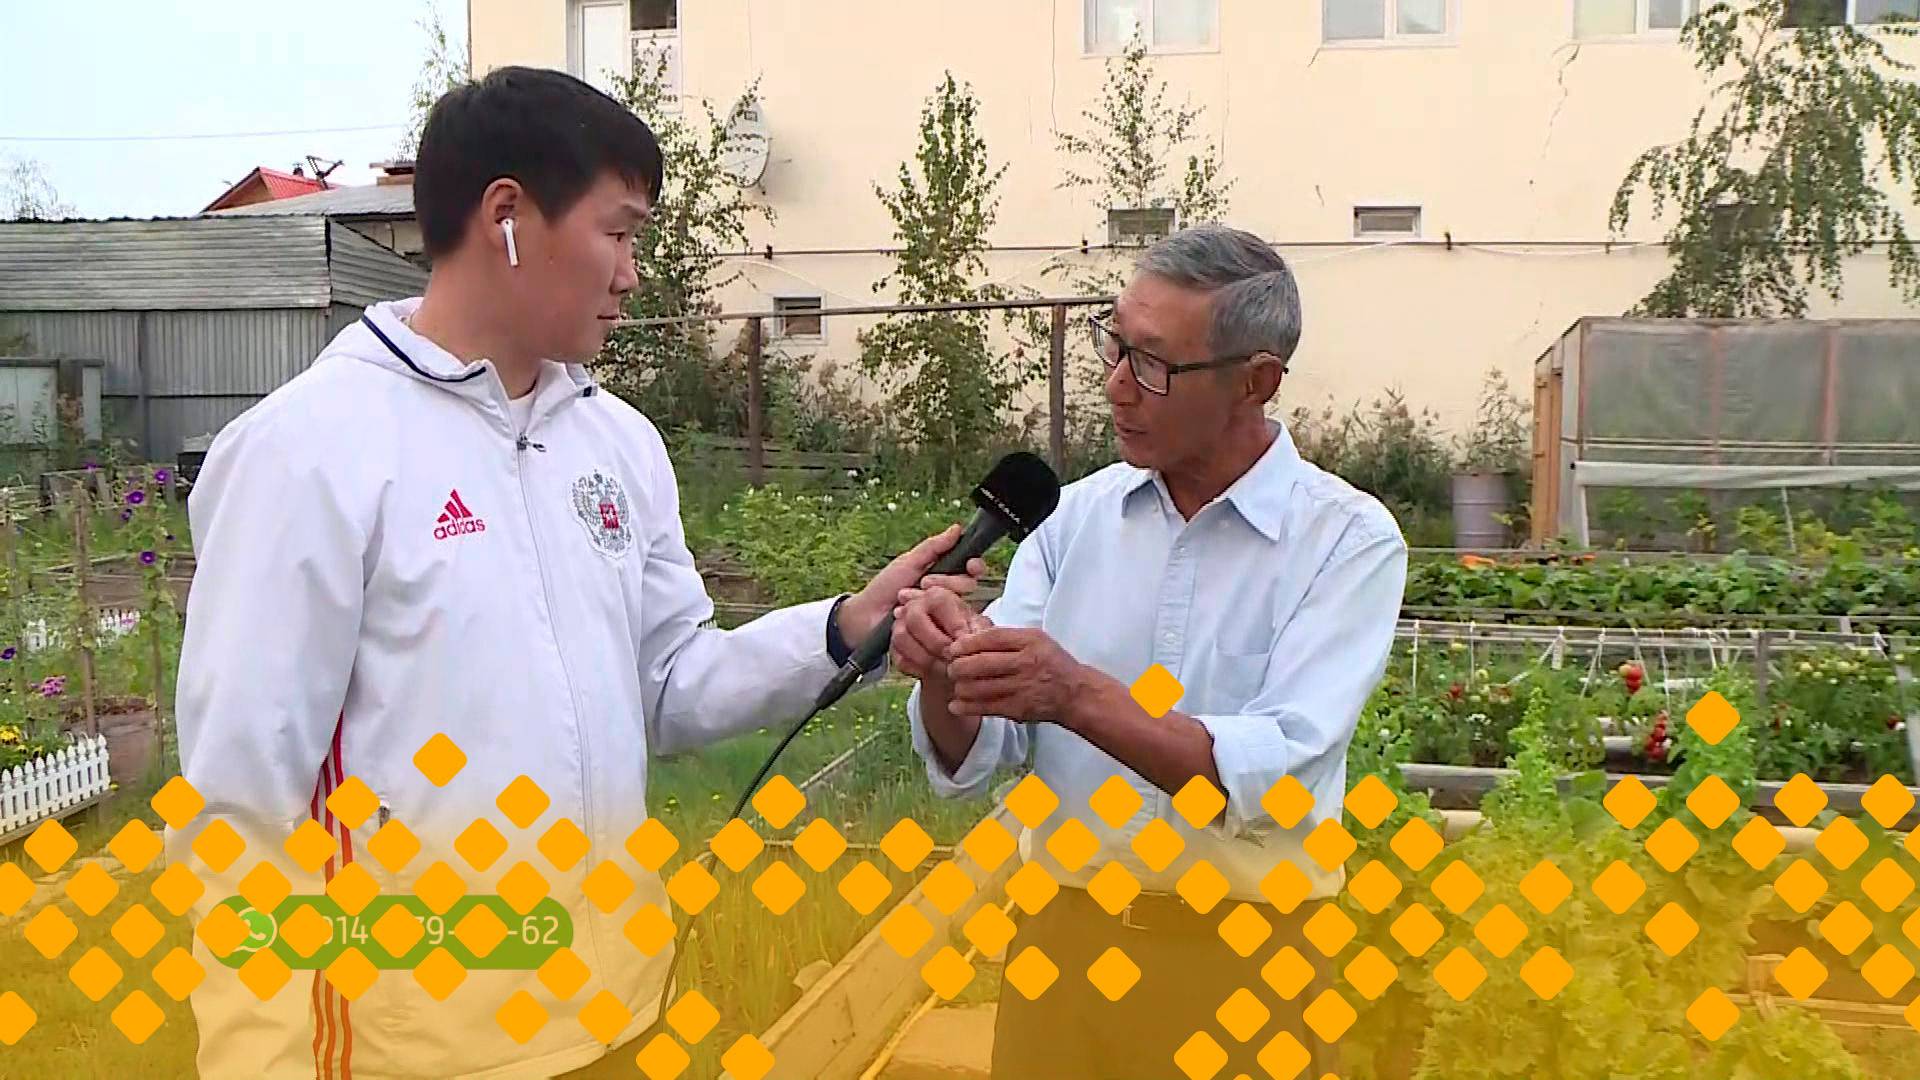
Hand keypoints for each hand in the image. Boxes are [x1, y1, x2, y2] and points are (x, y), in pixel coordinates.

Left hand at [837, 524, 987, 645]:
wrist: (867, 616)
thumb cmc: (885, 587)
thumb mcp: (908, 562)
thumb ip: (933, 547)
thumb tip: (957, 529)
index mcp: (943, 572)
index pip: (971, 568)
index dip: (975, 566)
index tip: (971, 565)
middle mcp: (947, 593)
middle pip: (968, 585)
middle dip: (947, 582)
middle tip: (923, 583)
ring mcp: (943, 613)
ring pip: (958, 603)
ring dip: (931, 597)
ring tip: (906, 598)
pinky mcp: (937, 631)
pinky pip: (946, 624)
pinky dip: (927, 616)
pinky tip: (908, 613)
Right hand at [890, 585, 992, 682]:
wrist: (954, 657)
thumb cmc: (968, 637)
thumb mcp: (979, 630)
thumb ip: (978, 630)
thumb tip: (967, 638)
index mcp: (938, 596)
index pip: (938, 602)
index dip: (952, 624)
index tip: (964, 643)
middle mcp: (915, 605)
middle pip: (915, 619)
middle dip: (936, 643)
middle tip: (953, 659)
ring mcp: (901, 625)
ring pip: (902, 638)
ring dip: (926, 657)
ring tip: (946, 669)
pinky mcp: (895, 648)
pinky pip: (899, 658)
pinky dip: (918, 669)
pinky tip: (935, 673)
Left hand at [946, 627, 1092, 725]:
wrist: (1074, 693)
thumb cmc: (1051, 662)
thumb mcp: (1036, 639)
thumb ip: (1007, 637)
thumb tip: (970, 638)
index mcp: (1030, 641)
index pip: (991, 638)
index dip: (967, 643)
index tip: (954, 648)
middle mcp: (1026, 663)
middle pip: (981, 663)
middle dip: (958, 666)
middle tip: (951, 668)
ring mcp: (1022, 687)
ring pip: (979, 687)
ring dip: (960, 687)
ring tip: (956, 684)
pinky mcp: (1018, 708)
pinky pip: (986, 707)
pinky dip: (966, 706)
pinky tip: (956, 704)